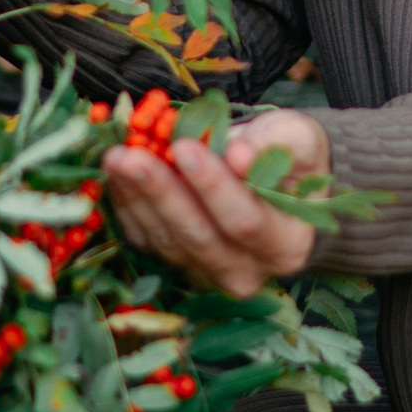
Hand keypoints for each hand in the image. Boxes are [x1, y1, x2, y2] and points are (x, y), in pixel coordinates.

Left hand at [103, 104, 329, 298]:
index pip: (246, 221)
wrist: (276, 180)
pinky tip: (115, 173)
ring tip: (116, 157)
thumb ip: (273, 144)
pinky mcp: (175, 263)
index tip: (184, 147)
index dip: (213, 187)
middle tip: (131, 155)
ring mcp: (207, 273)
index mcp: (286, 245)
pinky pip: (146, 239)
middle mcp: (247, 272)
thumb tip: (238, 155)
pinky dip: (128, 205)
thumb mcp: (296, 138)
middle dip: (161, 193)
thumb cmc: (287, 155)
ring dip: (138, 197)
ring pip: (167, 241)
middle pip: (199, 238)